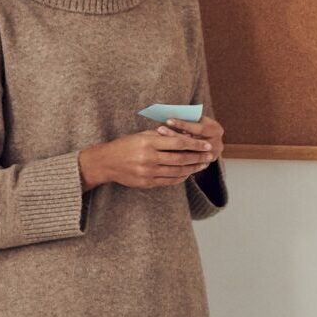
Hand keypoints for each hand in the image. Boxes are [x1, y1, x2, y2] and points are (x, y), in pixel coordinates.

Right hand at [78, 128, 213, 190]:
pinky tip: (188, 173)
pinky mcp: (146, 183)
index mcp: (149, 142)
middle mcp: (149, 157)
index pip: (178, 143)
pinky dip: (180, 177)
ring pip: (176, 171)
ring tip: (202, 165)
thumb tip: (183, 134)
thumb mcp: (142, 135)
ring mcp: (148, 172)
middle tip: (210, 156)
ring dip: (192, 168)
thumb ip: (161, 135)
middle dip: (197, 157)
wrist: (106, 162)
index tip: (206, 144)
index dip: (195, 144)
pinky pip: (168, 181)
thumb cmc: (125, 145)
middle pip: (180, 158)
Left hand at [163, 114, 224, 161]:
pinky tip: (163, 153)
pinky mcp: (204, 164)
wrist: (208, 140)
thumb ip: (188, 119)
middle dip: (175, 136)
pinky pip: (188, 162)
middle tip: (160, 129)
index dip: (183, 125)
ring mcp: (211, 156)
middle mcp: (217, 144)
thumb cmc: (197, 124)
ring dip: (172, 147)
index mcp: (216, 130)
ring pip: (189, 153)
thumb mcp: (196, 119)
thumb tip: (169, 116)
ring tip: (158, 141)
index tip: (168, 120)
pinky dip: (176, 157)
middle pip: (194, 142)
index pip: (199, 128)